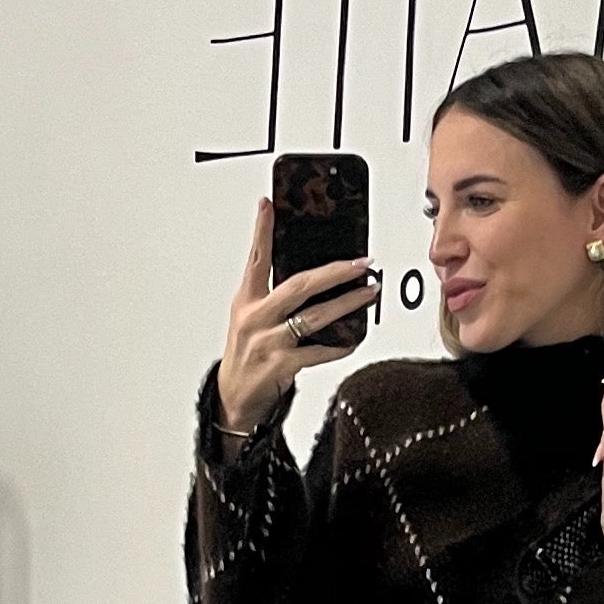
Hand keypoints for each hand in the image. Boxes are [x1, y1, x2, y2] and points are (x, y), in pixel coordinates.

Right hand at [215, 198, 375, 433]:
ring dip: (347, 304)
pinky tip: (353, 340)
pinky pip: (317, 352)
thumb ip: (272, 295)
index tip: (268, 205)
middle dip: (335, 272)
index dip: (261, 231)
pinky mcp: (280, 366)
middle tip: (361, 263)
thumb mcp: (249, 318)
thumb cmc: (246, 354)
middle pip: (298, 286)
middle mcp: (256, 318)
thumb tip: (311, 276)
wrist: (233, 398)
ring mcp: (268, 342)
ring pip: (314, 317)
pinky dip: (338, 346)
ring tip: (369, 293)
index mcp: (246, 301)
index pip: (255, 259)